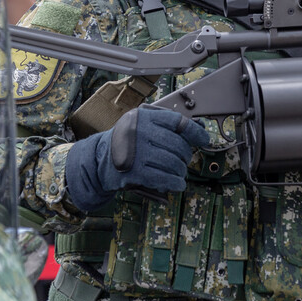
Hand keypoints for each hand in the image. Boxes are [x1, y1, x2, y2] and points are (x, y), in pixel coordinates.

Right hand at [65, 105, 209, 210]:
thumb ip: (166, 124)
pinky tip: (177, 183)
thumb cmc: (125, 141)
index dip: (194, 131)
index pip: (177, 121)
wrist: (98, 160)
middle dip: (186, 155)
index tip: (204, 139)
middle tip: (184, 160)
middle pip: (178, 144)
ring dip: (181, 170)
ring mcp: (137, 152)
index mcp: (143, 117)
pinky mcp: (135, 172)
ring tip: (179, 172)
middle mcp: (140, 132)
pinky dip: (175, 183)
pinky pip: (164, 178)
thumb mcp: (141, 124)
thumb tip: (198, 129)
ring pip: (173, 163)